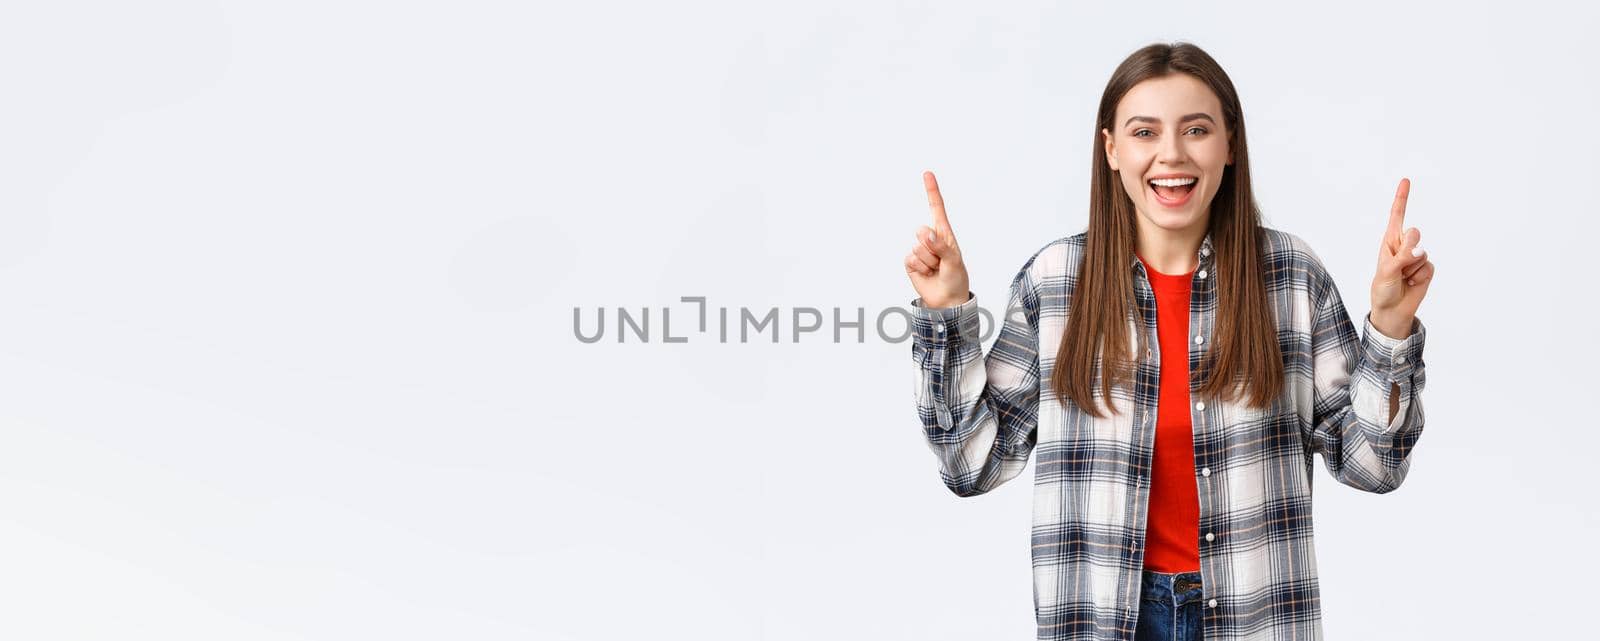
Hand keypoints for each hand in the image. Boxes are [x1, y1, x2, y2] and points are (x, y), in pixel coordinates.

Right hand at [904, 170, 970, 308]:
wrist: (946, 301)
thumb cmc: (955, 279)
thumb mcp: (954, 262)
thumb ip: (942, 247)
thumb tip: (926, 233)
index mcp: (945, 234)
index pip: (936, 209)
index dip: (931, 191)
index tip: (927, 174)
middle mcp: (930, 239)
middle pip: (923, 232)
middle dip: (933, 248)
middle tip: (941, 262)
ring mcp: (919, 250)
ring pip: (918, 248)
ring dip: (929, 262)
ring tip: (936, 270)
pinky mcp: (910, 262)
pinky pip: (910, 259)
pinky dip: (920, 268)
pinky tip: (927, 274)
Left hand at [1369, 178, 1434, 336]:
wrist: (1393, 310)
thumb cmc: (1383, 289)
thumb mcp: (1386, 272)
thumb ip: (1403, 257)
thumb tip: (1421, 248)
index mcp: (1389, 241)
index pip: (1397, 216)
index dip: (1402, 198)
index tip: (1405, 180)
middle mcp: (1404, 245)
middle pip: (1414, 234)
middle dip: (1408, 251)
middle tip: (1398, 268)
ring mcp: (1417, 256)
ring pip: (1423, 253)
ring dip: (1412, 269)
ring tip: (1403, 278)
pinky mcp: (1427, 267)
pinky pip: (1429, 267)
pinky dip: (1420, 277)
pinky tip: (1412, 283)